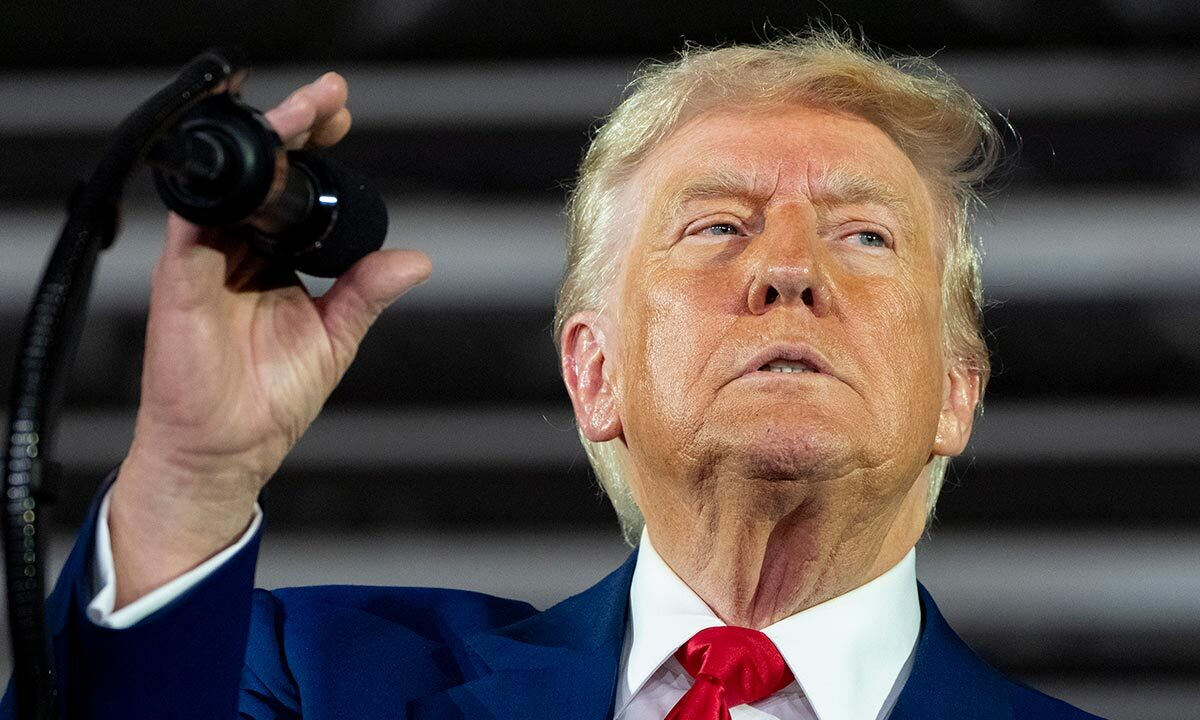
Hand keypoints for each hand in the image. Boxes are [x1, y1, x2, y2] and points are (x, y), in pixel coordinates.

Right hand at [108, 73, 431, 606]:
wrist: (229, 450)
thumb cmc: (269, 398)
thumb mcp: (334, 336)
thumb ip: (365, 292)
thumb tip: (416, 259)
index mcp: (270, 259)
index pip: (289, 191)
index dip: (313, 150)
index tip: (342, 119)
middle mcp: (236, 252)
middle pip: (261, 175)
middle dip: (293, 129)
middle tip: (329, 100)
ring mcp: (206, 262)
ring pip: (229, 186)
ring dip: (263, 146)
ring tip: (301, 116)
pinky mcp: (180, 282)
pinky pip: (192, 225)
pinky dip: (215, 193)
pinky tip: (249, 165)